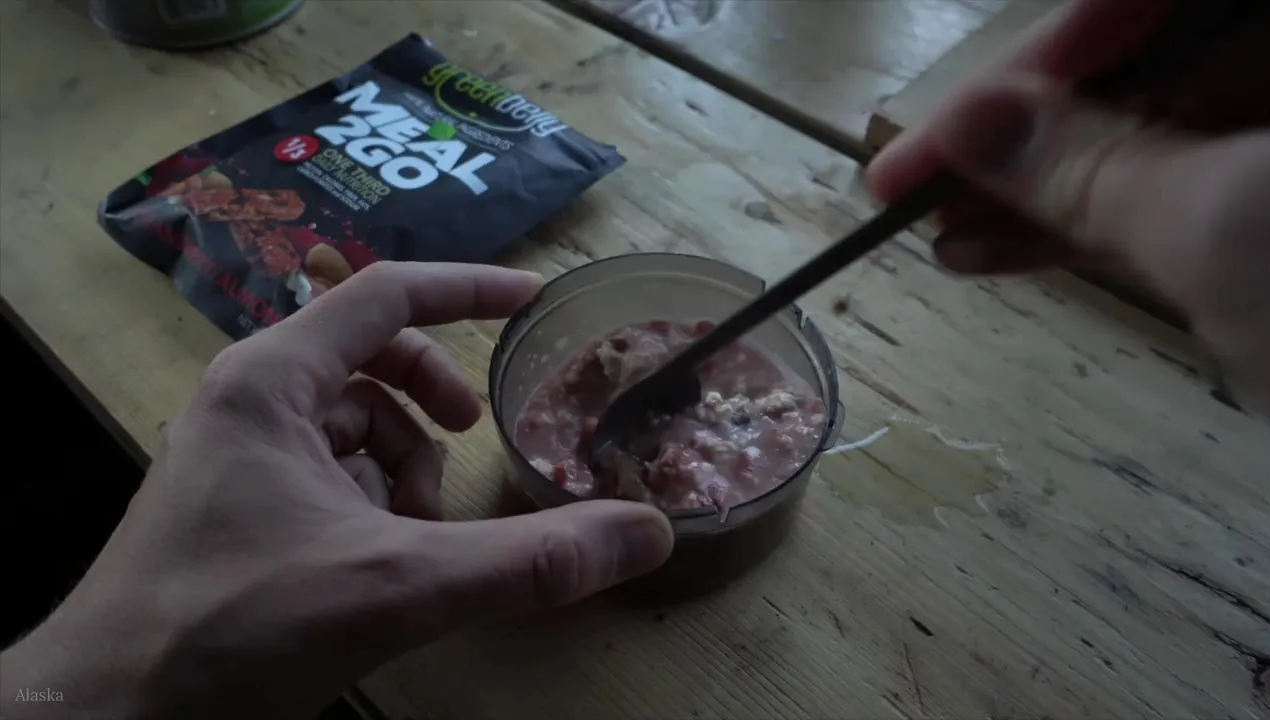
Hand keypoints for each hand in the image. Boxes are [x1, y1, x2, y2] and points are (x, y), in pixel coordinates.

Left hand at [0, 263, 674, 719]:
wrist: (111, 715)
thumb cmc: (238, 625)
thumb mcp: (398, 587)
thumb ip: (528, 560)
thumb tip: (648, 534)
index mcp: (272, 379)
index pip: (384, 294)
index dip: (469, 289)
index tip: (536, 300)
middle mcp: (248, 400)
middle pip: (369, 354)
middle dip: (432, 397)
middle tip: (472, 436)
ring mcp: (236, 455)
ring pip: (350, 421)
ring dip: (404, 465)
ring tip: (419, 533)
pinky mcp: (234, 507)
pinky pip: (325, 472)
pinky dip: (371, 502)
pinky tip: (379, 562)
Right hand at [866, 0, 1269, 420]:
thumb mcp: (1228, 230)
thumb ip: (1093, 163)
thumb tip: (971, 124)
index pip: (1142, 0)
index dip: (1028, 67)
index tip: (926, 141)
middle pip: (1148, 62)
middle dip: (1027, 134)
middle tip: (919, 190)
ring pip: (1164, 136)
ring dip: (1050, 191)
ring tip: (944, 242)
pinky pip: (1191, 193)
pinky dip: (1104, 227)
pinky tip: (1000, 257)